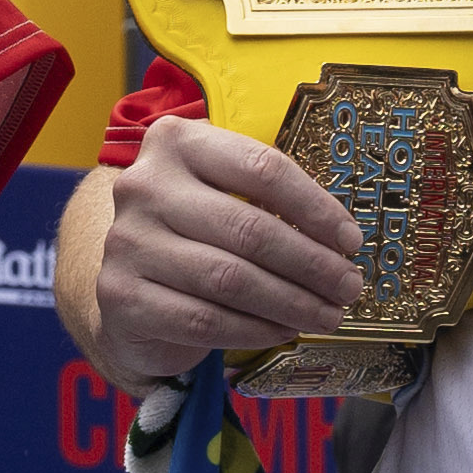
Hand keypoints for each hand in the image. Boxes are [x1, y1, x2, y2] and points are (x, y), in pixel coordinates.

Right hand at [58, 117, 366, 391]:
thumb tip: (343, 240)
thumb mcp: (224, 195)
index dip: (316, 208)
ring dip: (291, 302)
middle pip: (249, 228)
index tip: (352, 241)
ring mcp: (127, 242)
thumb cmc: (193, 233)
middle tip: (348, 287)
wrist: (127, 284)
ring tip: (328, 314)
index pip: (263, 169)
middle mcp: (144, 186)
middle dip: (312, 264)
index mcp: (176, 142)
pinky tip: (284, 330)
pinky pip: (204, 319)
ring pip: (229, 279)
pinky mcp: (121, 296)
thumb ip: (270, 201)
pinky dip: (254, 329)